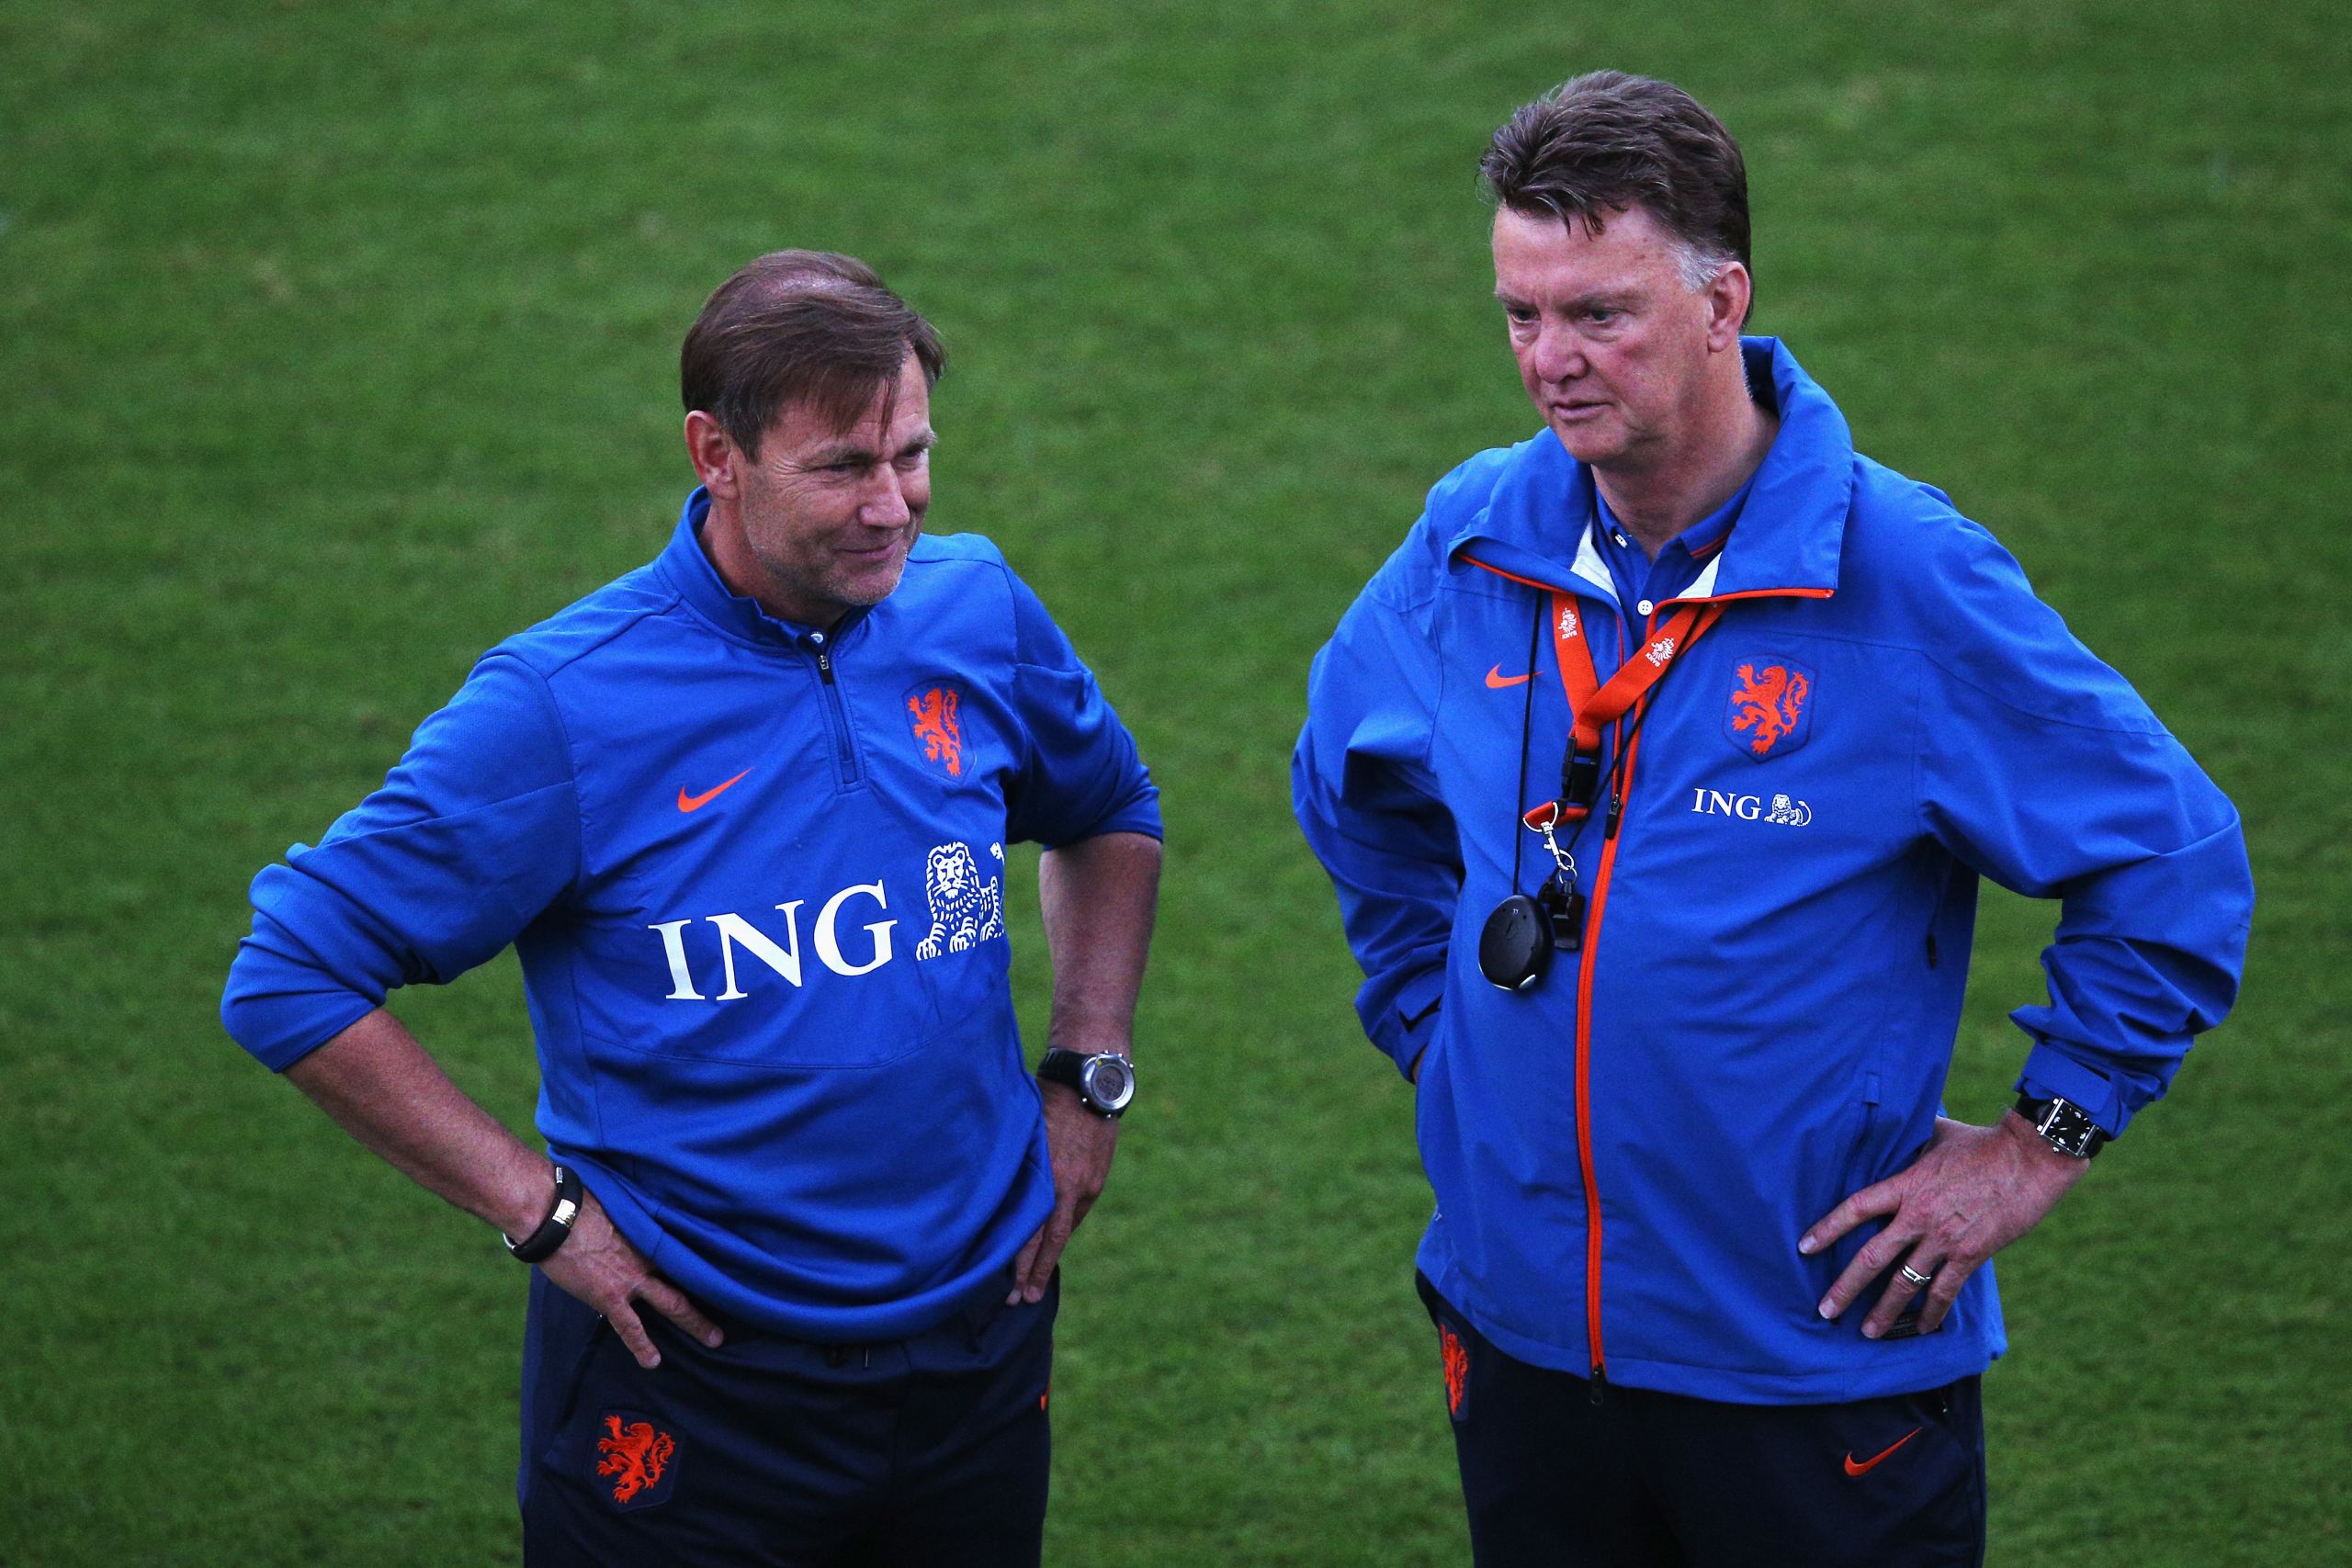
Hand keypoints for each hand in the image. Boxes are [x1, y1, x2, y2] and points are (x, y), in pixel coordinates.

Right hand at [539, 1188, 722, 1368]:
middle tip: (732, 1302)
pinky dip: (642, 1345)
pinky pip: (630, 1326)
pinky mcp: (610, 1296)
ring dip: (694, 1322)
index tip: (724, 1264)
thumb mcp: (616, 1205)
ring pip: (673, 1304)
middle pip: (690, 1278)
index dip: (702, 1258)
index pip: (685, 1248)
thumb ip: (630, 1221)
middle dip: (712, 1292)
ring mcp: (632, 1279)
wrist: (555, 1217)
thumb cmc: (579, 1204)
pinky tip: (653, 1362)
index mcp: (650, 1233)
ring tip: (714, 1340)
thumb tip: (630, 1223)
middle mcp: (648, 1257)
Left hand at [1009, 1080, 1119, 1303]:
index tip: (1008, 1285)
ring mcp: (1087, 1185)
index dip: (1019, 1261)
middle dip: (1034, 1273)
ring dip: (1049, 1256)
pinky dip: (1062, 1229)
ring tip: (1036, 1284)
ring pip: (1065, 1229)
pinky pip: (1077, 1212)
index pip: (1031, 1231)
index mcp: (1046, 1177)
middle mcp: (1068, 1187)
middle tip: (1020, 1302)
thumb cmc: (1047, 1097)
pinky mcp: (1097, 1179)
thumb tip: (988, 1189)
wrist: (1093, 1081)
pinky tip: (1051, 1244)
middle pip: (1049, 1241)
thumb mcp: (1024, 1131)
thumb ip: (1014, 1163)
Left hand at [1801, 1112, 2089, 1338]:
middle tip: (1825, 1310)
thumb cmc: (1982, 1141)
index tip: (1804, 1247)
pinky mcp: (1972, 1254)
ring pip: (1905, 1282)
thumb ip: (1911, 1141)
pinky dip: (1932, 1312)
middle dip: (1845, 1287)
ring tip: (1867, 1332)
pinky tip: (1921, 1328)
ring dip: (1884, 1311)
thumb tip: (1895, 1125)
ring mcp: (1944, 1239)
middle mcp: (1918, 1217)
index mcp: (1905, 1185)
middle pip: (1871, 1258)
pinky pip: (1946, 1290)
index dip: (1827, 1229)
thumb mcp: (1936, 1134)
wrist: (2030, 1159)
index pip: (1855, 1209)